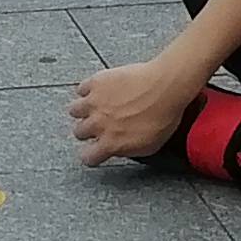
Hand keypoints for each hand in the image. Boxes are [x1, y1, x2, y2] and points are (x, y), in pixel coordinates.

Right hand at [66, 47, 206, 165]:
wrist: (165, 86)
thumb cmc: (163, 115)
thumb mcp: (149, 146)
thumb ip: (127, 149)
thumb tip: (120, 149)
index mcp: (110, 144)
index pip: (88, 157)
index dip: (92, 155)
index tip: (95, 151)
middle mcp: (98, 124)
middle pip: (79, 132)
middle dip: (88, 130)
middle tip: (99, 125)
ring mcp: (95, 102)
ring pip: (74, 110)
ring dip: (83, 110)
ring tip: (95, 107)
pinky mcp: (96, 82)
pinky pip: (81, 88)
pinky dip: (88, 90)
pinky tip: (99, 90)